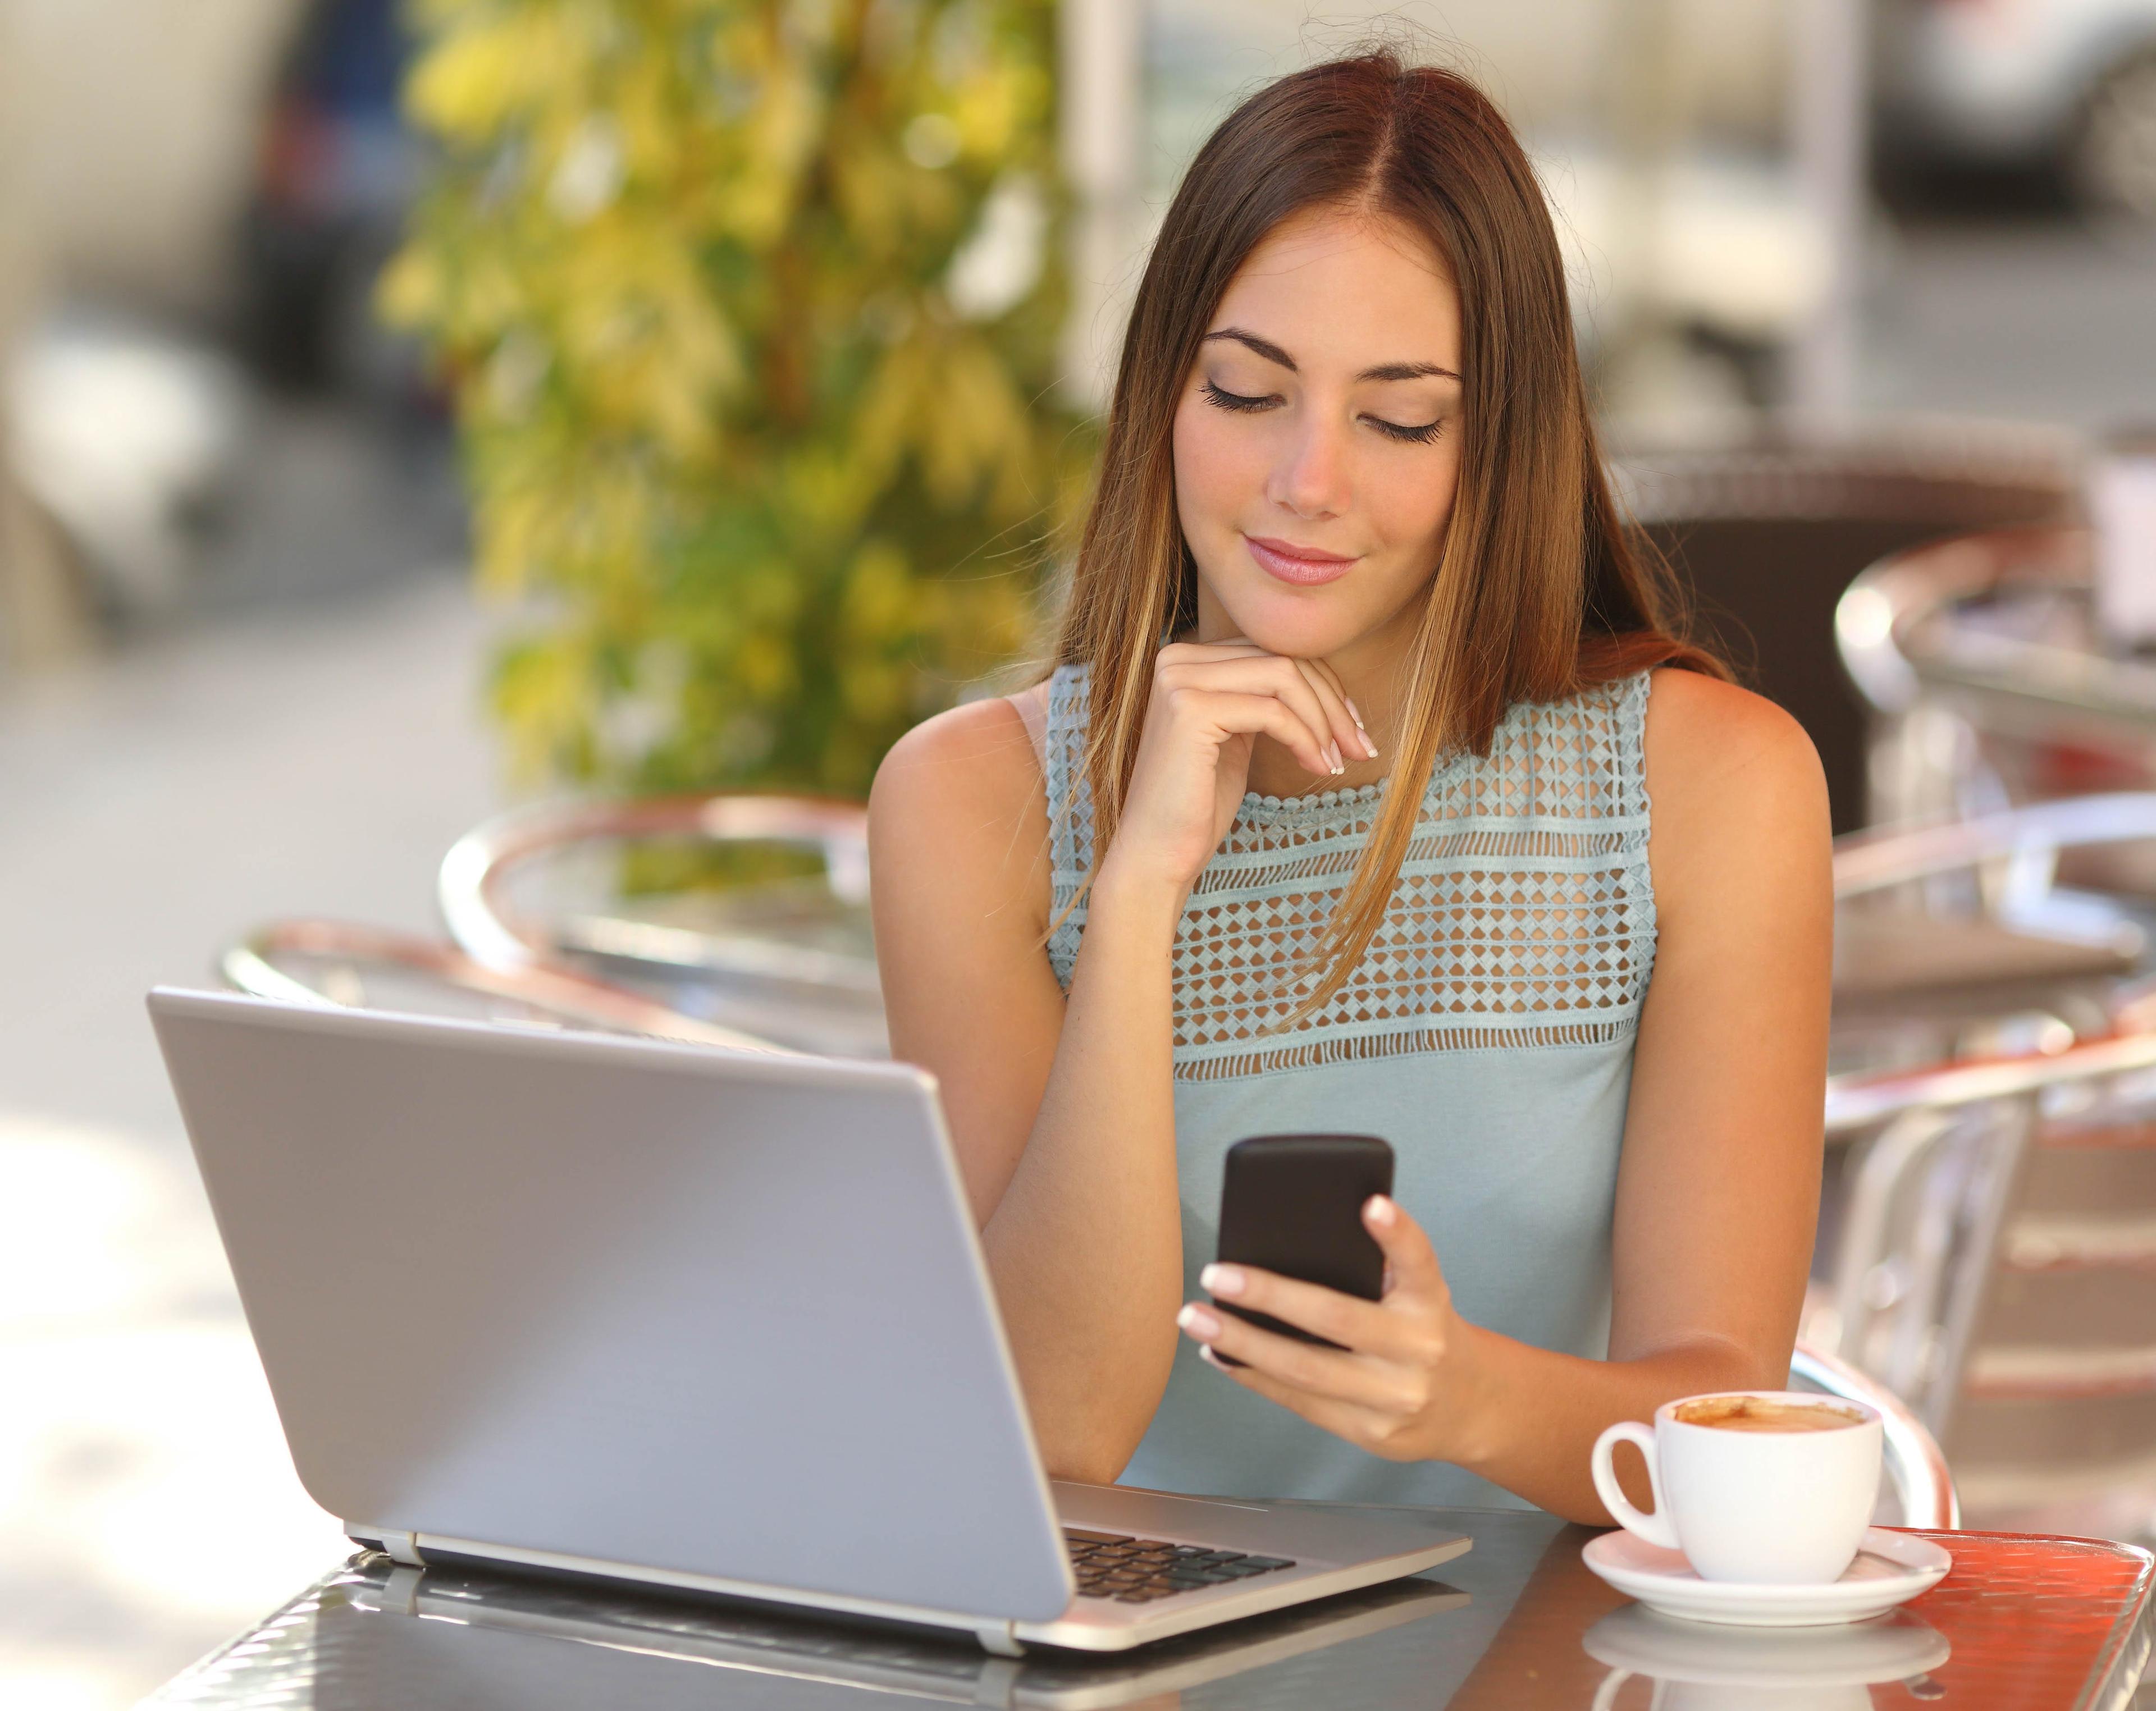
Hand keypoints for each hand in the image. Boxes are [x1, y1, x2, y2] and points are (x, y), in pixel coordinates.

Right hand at [1099, 641, 1376, 898]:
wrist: (1156, 856)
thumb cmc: (1198, 806)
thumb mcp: (1236, 738)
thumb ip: (1262, 699)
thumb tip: (1325, 682)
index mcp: (1187, 660)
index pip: (1273, 651)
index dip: (1324, 686)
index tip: (1352, 729)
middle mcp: (1176, 659)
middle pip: (1283, 659)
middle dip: (1333, 704)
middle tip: (1360, 748)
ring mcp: (1179, 681)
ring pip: (1285, 677)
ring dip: (1324, 721)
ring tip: (1338, 763)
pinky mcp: (1189, 710)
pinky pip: (1273, 711)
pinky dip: (1306, 739)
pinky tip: (1316, 768)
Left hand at [1173, 1196, 1483, 1465]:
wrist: (1470, 1406)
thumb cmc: (1426, 1332)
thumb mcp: (1418, 1293)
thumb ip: (1378, 1267)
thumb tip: (1291, 1238)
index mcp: (1430, 1303)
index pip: (1418, 1260)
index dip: (1396, 1233)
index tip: (1372, 1205)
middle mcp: (1418, 1351)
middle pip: (1337, 1320)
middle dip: (1268, 1297)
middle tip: (1216, 1274)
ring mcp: (1393, 1398)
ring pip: (1305, 1371)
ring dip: (1242, 1344)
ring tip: (1196, 1318)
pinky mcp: (1370, 1433)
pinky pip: (1301, 1402)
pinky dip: (1254, 1377)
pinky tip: (1221, 1353)